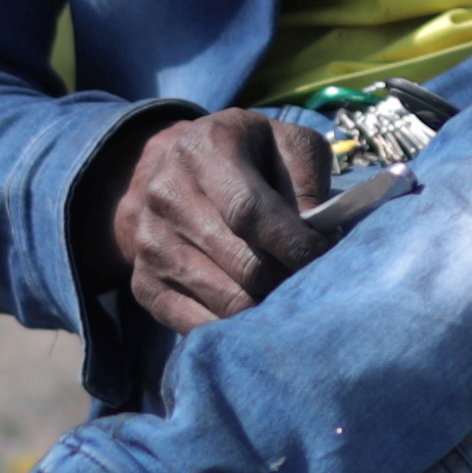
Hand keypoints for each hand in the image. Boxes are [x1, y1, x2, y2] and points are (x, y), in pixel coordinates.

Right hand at [111, 108, 333, 332]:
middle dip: (289, 280)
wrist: (168, 171)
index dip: (295, 244)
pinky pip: (200, 326)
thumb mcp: (283, 143)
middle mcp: (167, 194)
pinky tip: (255, 309)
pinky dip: (236, 329)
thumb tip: (318, 233)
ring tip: (287, 292)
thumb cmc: (244, 157)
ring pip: (228, 302)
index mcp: (203, 150)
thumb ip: (307, 178)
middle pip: (244, 265)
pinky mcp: (145, 285)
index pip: (250, 213)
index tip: (326, 253)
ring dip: (268, 307)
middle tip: (312, 278)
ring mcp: (150, 244)